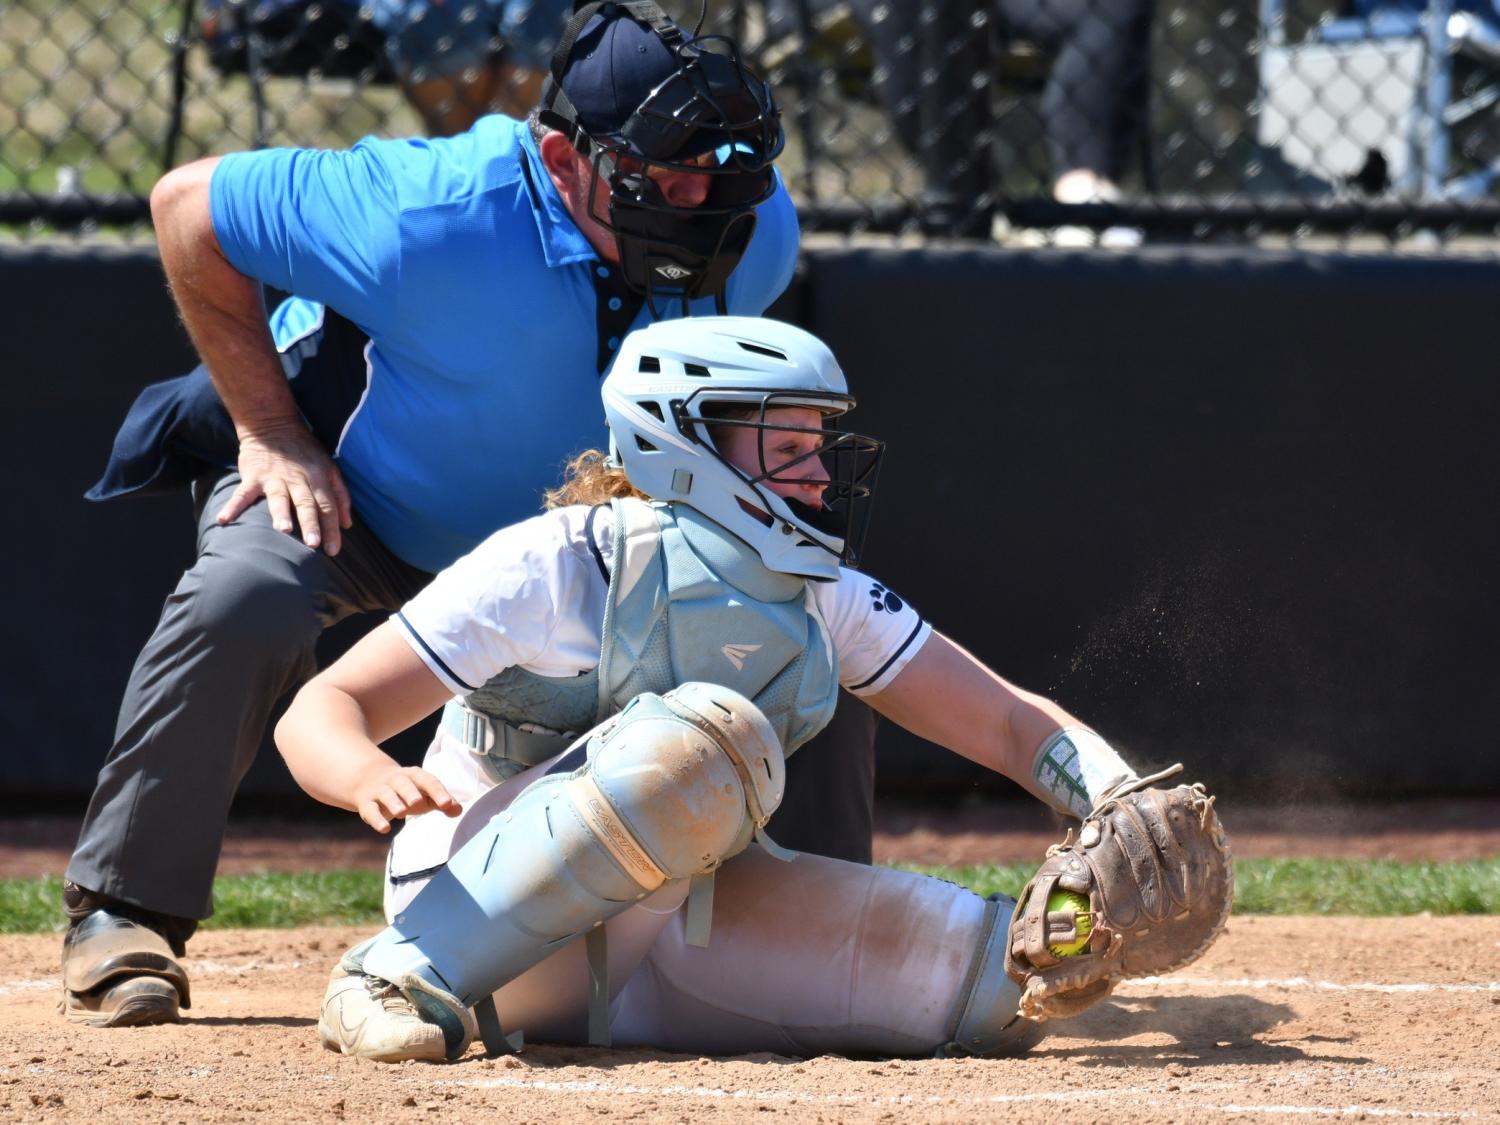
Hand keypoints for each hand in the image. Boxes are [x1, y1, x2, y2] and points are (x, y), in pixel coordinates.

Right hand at [219, 421, 352, 555]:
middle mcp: (298, 479)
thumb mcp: (329, 467)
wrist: (273, 424)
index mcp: (318, 478)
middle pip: (306, 503)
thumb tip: (347, 524)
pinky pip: (242, 492)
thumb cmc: (305, 451)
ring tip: (283, 530)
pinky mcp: (253, 476)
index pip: (327, 506)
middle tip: (313, 544)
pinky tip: (224, 519)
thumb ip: (341, 495)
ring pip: (279, 497)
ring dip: (281, 513)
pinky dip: (233, 505)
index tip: (332, 550)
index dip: (331, 528)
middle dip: (311, 523)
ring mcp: (274, 477)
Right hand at [351, 765, 461, 833]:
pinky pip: (370, 810)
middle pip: (403, 783)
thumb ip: (442, 801)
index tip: (447, 804)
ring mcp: (380, 790)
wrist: (368, 779)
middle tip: (418, 802)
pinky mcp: (366, 803)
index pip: (428, 780)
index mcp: (415, 776)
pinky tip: (385, 829)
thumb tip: (458, 810)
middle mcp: (396, 780)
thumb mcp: (425, 793)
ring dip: (393, 802)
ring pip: (386, 794)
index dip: (437, 791)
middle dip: (410, 792)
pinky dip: (376, 819)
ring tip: (402, 812)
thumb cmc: (407, 791)